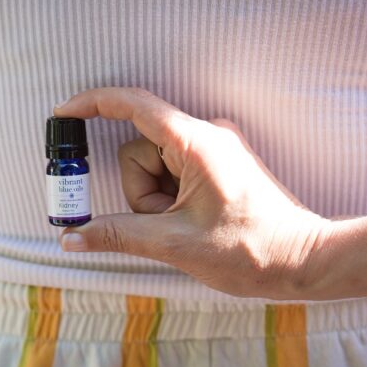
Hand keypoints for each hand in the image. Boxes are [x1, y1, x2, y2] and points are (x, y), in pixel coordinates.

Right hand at [53, 87, 333, 298]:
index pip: (134, 106)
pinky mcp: (215, 165)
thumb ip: (117, 235)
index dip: (94, 104)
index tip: (63, 113)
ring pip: (153, 166)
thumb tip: (72, 238)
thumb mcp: (174, 244)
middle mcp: (205, 136)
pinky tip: (189, 222)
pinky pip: (171, 173)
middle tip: (165, 224)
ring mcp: (211, 150)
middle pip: (139, 151)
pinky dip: (167, 199)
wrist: (302, 262)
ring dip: (154, 201)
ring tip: (182, 228)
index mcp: (196, 144)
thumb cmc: (250, 251)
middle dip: (140, 193)